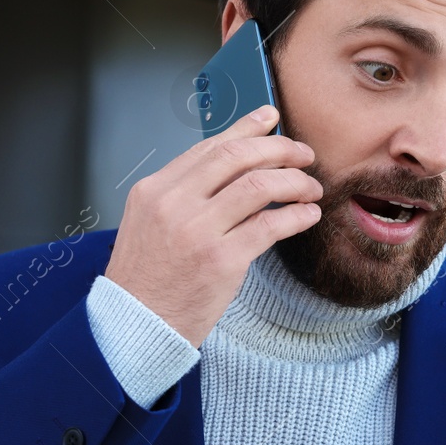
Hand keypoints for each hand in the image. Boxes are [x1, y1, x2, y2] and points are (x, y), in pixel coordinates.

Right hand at [104, 105, 321, 347]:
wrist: (135, 326)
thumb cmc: (146, 281)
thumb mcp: (150, 224)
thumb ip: (183, 194)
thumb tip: (233, 169)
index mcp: (154, 190)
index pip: (209, 147)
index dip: (246, 129)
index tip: (269, 117)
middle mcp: (174, 203)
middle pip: (238, 157)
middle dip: (279, 149)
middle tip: (303, 154)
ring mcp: (198, 231)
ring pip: (259, 186)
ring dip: (295, 182)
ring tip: (310, 188)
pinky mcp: (222, 260)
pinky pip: (270, 226)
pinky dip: (296, 215)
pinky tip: (307, 215)